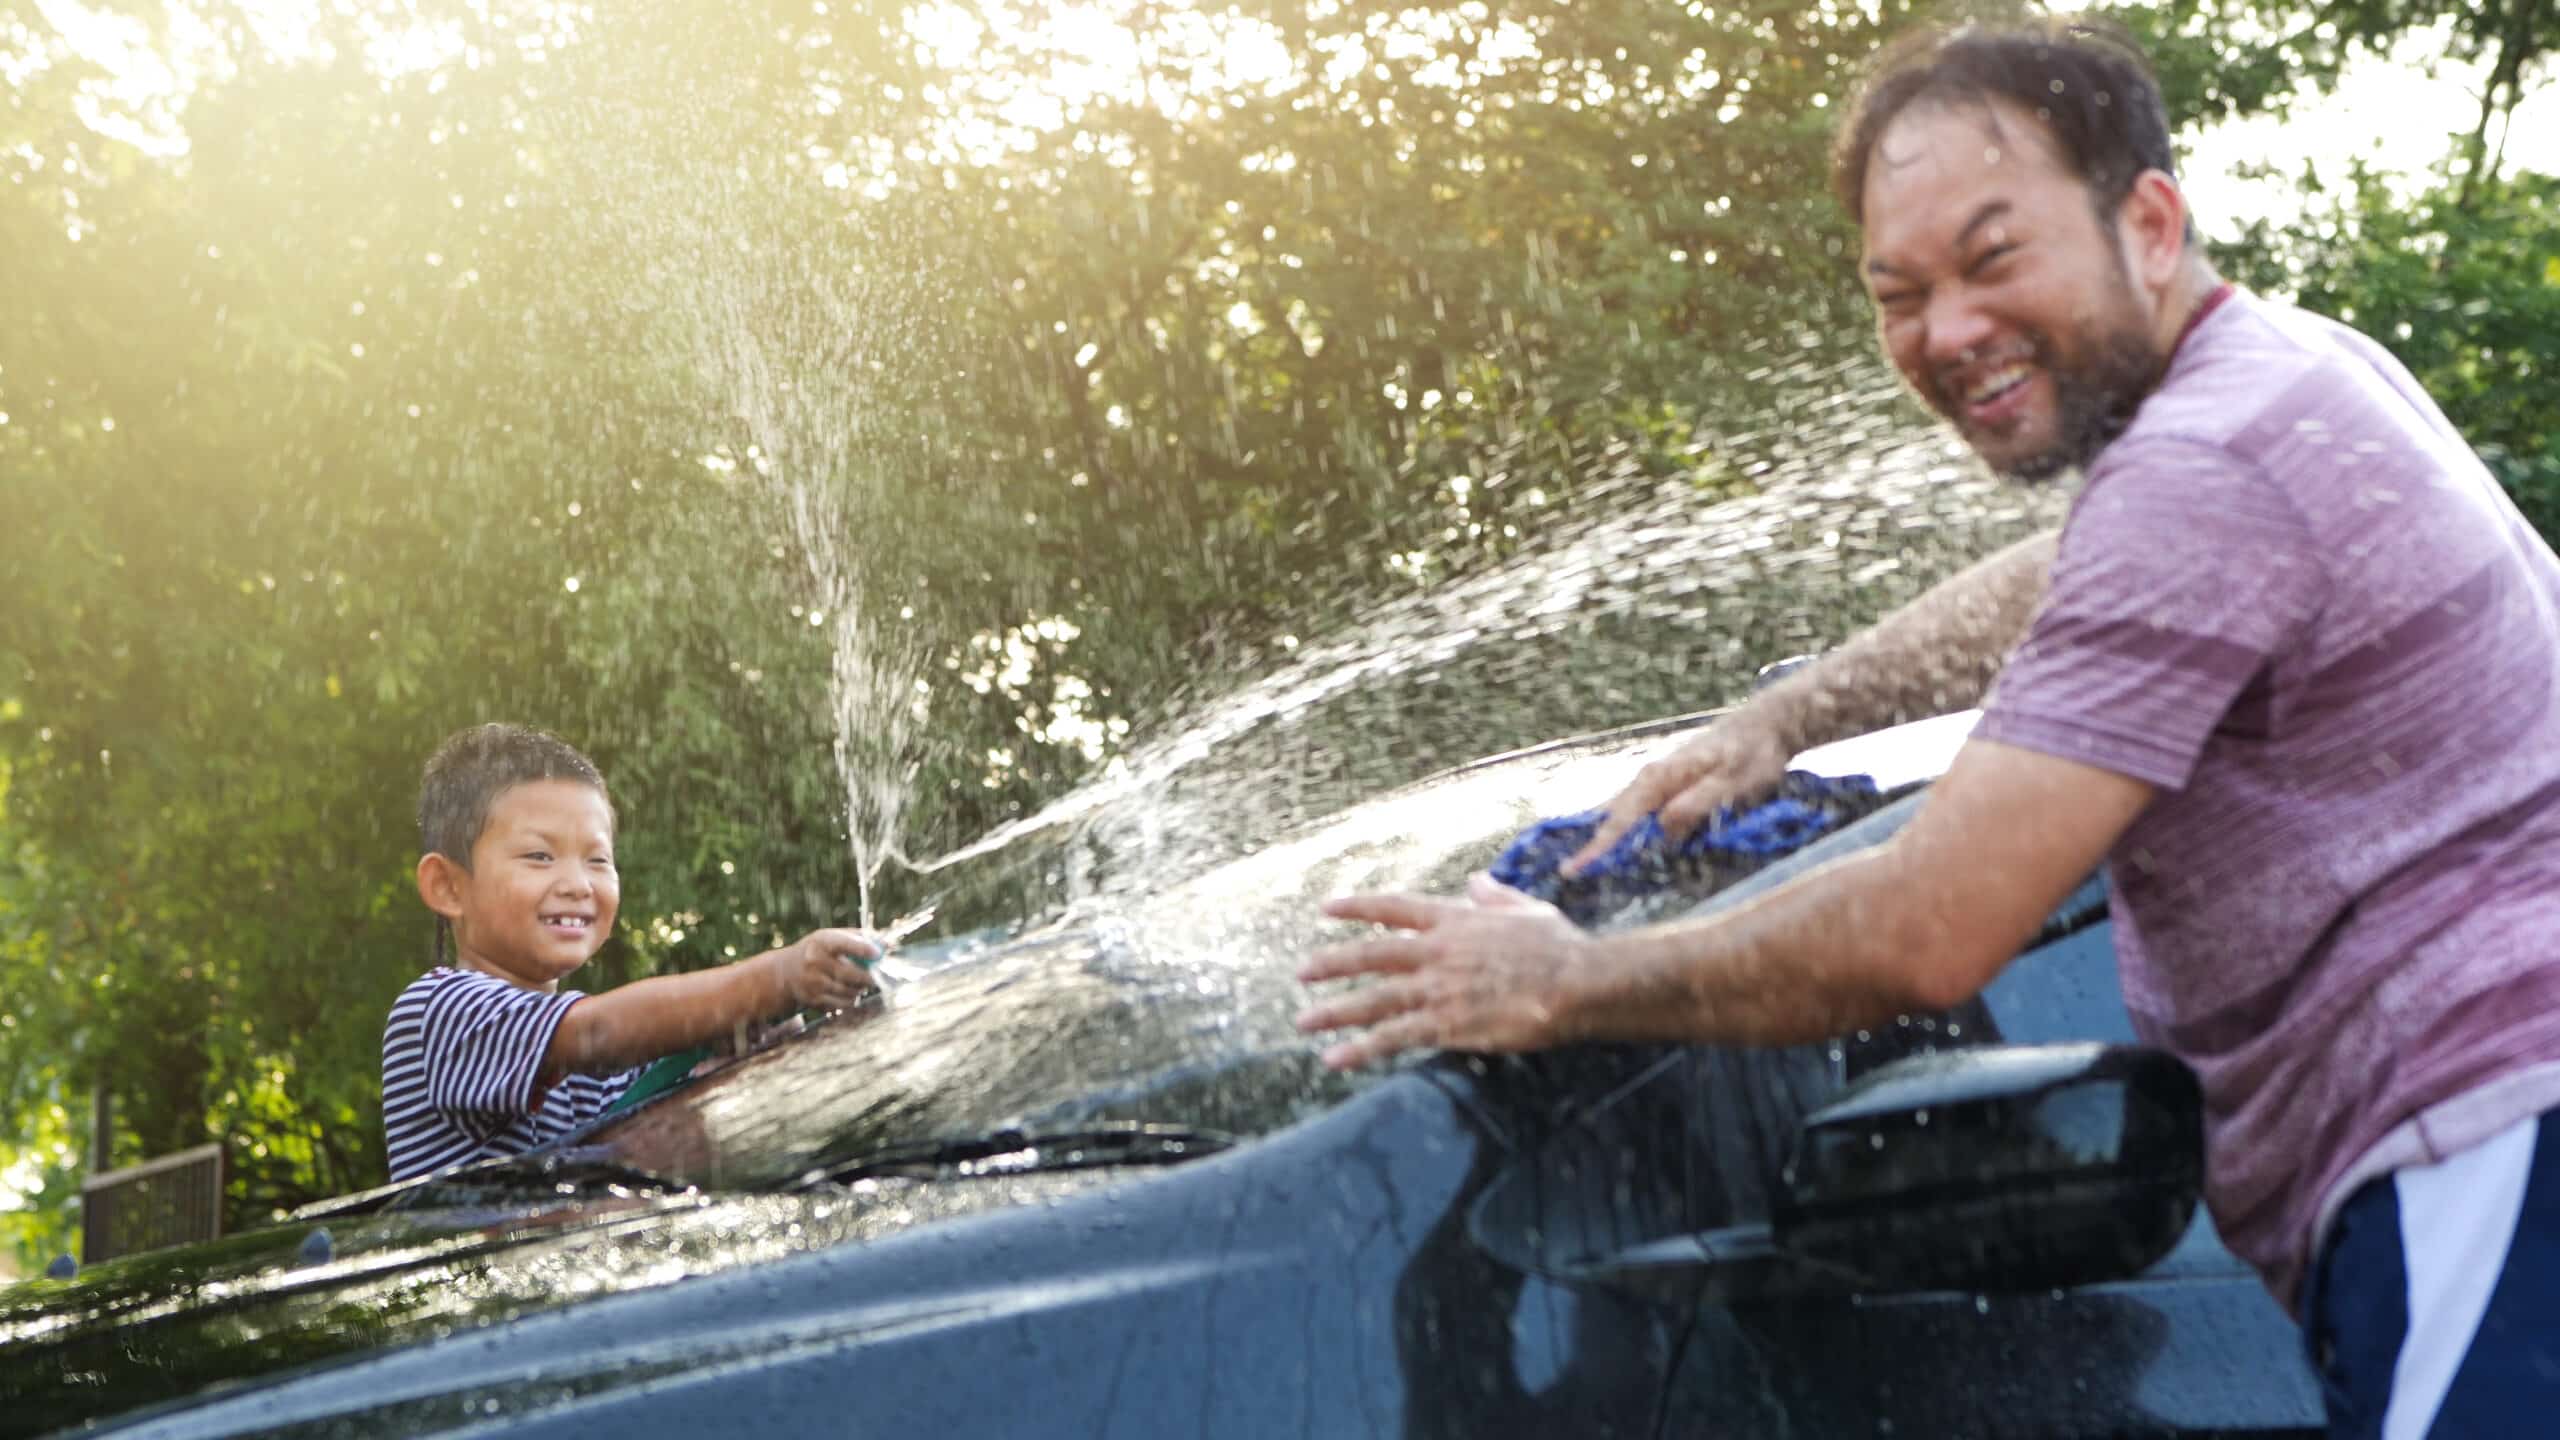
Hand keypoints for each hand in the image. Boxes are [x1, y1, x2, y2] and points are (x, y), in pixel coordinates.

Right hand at [766, 927, 881, 1012]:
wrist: (786, 972)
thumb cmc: (818, 950)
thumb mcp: (832, 937)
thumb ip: (859, 937)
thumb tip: (886, 944)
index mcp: (821, 942)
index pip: (844, 944)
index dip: (863, 949)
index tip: (878, 953)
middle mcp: (814, 962)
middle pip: (849, 973)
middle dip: (868, 977)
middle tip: (878, 977)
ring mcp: (812, 983)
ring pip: (847, 991)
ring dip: (860, 990)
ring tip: (862, 985)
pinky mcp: (813, 1000)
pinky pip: (841, 1004)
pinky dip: (851, 1000)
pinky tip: (851, 993)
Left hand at [1296, 876, 1591, 1070]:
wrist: (1576, 982)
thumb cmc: (1559, 946)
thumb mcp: (1527, 908)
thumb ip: (1495, 895)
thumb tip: (1476, 881)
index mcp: (1454, 920)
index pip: (1394, 909)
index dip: (1357, 908)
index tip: (1327, 909)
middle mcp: (1437, 952)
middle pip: (1371, 955)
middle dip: (1332, 964)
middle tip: (1301, 974)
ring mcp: (1438, 989)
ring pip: (1374, 999)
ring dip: (1335, 1011)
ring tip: (1304, 1023)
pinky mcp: (1447, 1024)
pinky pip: (1394, 1038)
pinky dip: (1362, 1049)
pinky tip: (1336, 1060)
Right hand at [1562, 714, 1790, 874]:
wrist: (1764, 725)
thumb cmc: (1751, 755)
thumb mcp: (1731, 782)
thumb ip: (1697, 804)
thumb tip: (1662, 827)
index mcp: (1659, 778)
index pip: (1620, 820)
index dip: (1596, 847)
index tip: (1570, 869)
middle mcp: (1650, 778)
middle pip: (1612, 817)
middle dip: (1590, 846)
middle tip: (1564, 875)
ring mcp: (1658, 781)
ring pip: (1622, 814)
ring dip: (1604, 838)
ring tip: (1582, 863)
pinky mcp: (1668, 785)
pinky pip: (1636, 811)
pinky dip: (1622, 828)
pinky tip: (1618, 843)